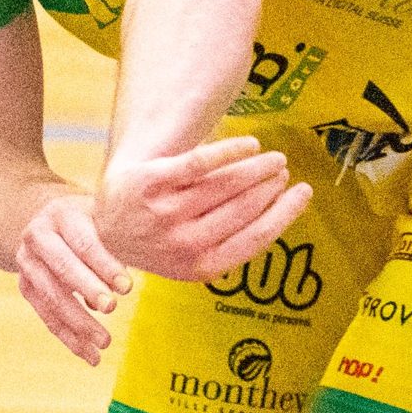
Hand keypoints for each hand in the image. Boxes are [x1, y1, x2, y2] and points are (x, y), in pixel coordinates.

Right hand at [15, 191, 132, 365]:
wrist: (49, 221)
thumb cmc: (91, 220)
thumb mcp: (103, 219)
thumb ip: (116, 243)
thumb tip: (128, 284)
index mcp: (60, 215)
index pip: (83, 241)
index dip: (104, 264)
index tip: (126, 286)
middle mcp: (36, 237)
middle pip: (62, 268)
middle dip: (88, 290)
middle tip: (112, 308)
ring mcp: (27, 264)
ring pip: (52, 297)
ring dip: (79, 323)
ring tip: (105, 342)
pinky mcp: (25, 288)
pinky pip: (47, 317)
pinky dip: (69, 338)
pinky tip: (90, 355)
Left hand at [95, 137, 312, 282]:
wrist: (107, 223)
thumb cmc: (165, 239)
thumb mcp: (194, 258)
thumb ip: (231, 244)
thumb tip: (282, 215)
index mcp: (200, 268)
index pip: (255, 238)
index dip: (284, 212)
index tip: (304, 191)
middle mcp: (181, 244)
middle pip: (242, 207)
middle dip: (269, 185)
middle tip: (283, 170)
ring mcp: (162, 213)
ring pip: (224, 184)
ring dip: (257, 167)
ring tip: (272, 157)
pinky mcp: (148, 182)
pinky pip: (199, 161)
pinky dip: (230, 150)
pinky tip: (250, 144)